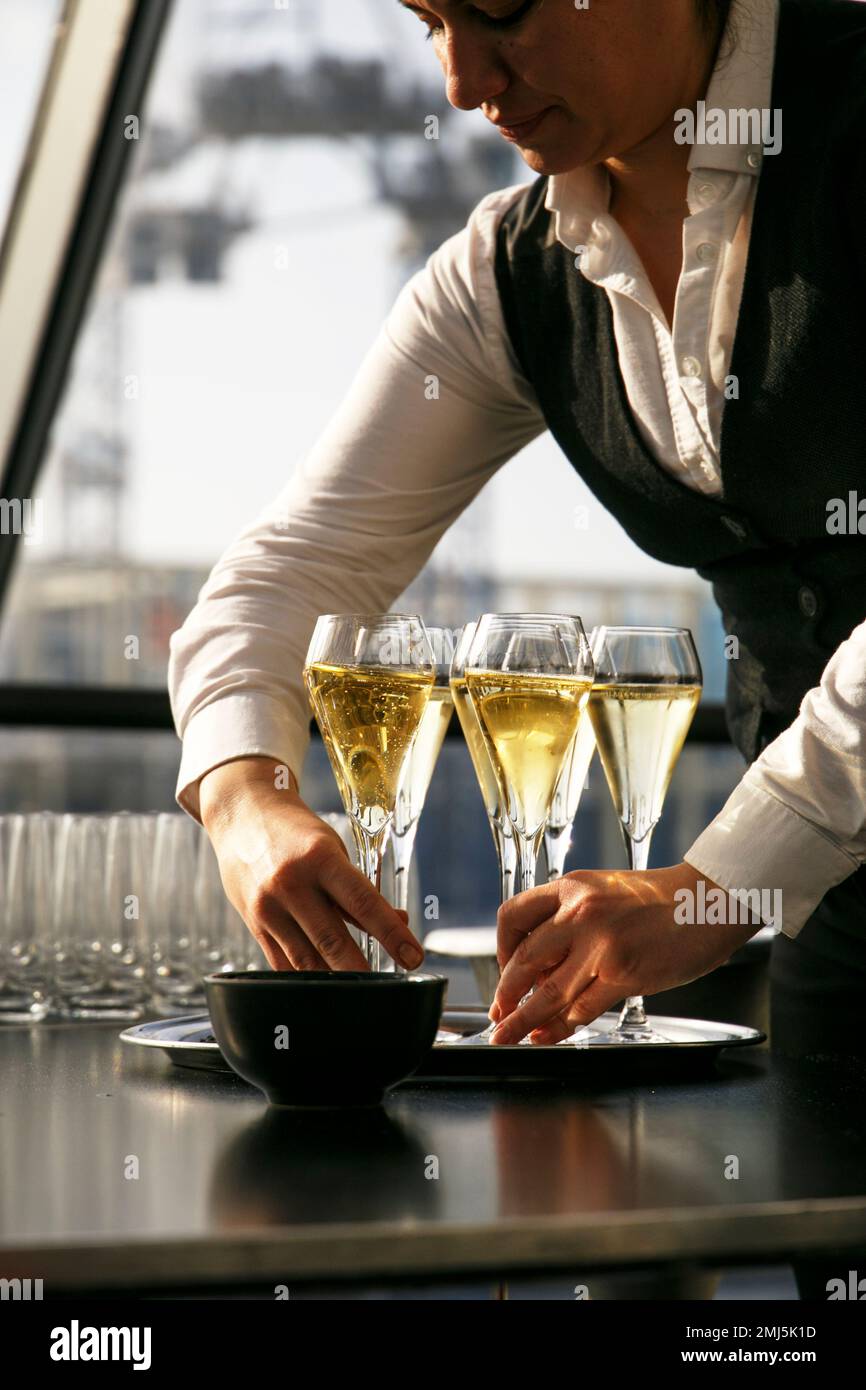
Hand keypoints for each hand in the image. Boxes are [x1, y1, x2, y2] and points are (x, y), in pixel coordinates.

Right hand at [198, 756, 423, 972]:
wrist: (241, 815)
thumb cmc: (294, 831)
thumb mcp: (332, 849)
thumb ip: (357, 889)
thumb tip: (396, 922)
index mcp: (319, 858)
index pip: (363, 903)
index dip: (392, 934)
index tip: (413, 957)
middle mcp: (291, 884)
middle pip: (332, 940)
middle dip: (362, 971)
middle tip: (388, 989)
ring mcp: (267, 907)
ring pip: (306, 959)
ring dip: (335, 982)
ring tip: (359, 993)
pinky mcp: (252, 924)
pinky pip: (282, 962)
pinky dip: (306, 978)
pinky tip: (325, 986)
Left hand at [488, 862, 760, 1044]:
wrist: (709, 900)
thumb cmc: (663, 899)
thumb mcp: (605, 891)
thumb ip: (572, 918)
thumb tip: (543, 964)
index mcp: (572, 886)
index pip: (514, 917)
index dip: (500, 949)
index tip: (503, 969)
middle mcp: (580, 912)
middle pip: (524, 961)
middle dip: (505, 994)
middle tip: (498, 1014)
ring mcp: (601, 945)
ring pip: (548, 992)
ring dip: (523, 1021)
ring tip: (508, 1036)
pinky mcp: (623, 973)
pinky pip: (581, 1008)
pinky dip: (560, 1028)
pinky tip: (549, 1036)